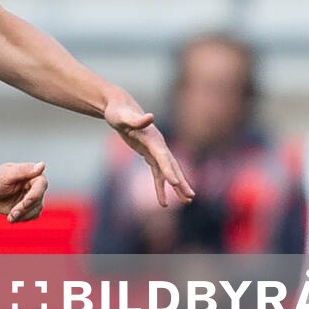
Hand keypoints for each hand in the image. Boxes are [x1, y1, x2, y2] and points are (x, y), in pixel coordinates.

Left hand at [0, 159, 47, 222]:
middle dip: (25, 208)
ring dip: (23, 215)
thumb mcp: (6, 174)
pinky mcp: (26, 208)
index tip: (24, 203)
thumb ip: (24, 170)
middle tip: (12, 212)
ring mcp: (31, 198)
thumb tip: (42, 165)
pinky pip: (30, 216)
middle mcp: (34, 186)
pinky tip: (11, 217)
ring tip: (10, 216)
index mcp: (32, 175)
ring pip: (35, 210)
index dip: (34, 196)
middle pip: (38, 200)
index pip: (41, 186)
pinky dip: (21, 219)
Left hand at [103, 86, 194, 206]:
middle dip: (181, 182)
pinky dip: (161, 185)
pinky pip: (157, 173)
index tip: (175, 183)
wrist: (119, 107)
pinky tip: (164, 200)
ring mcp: (155, 150)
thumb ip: (136, 119)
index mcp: (152, 138)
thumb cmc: (118, 112)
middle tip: (190, 197)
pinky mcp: (149, 154)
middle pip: (172, 166)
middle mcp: (158, 145)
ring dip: (177, 187)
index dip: (169, 169)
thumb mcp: (122, 116)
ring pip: (168, 171)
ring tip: (187, 201)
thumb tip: (150, 116)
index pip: (162, 156)